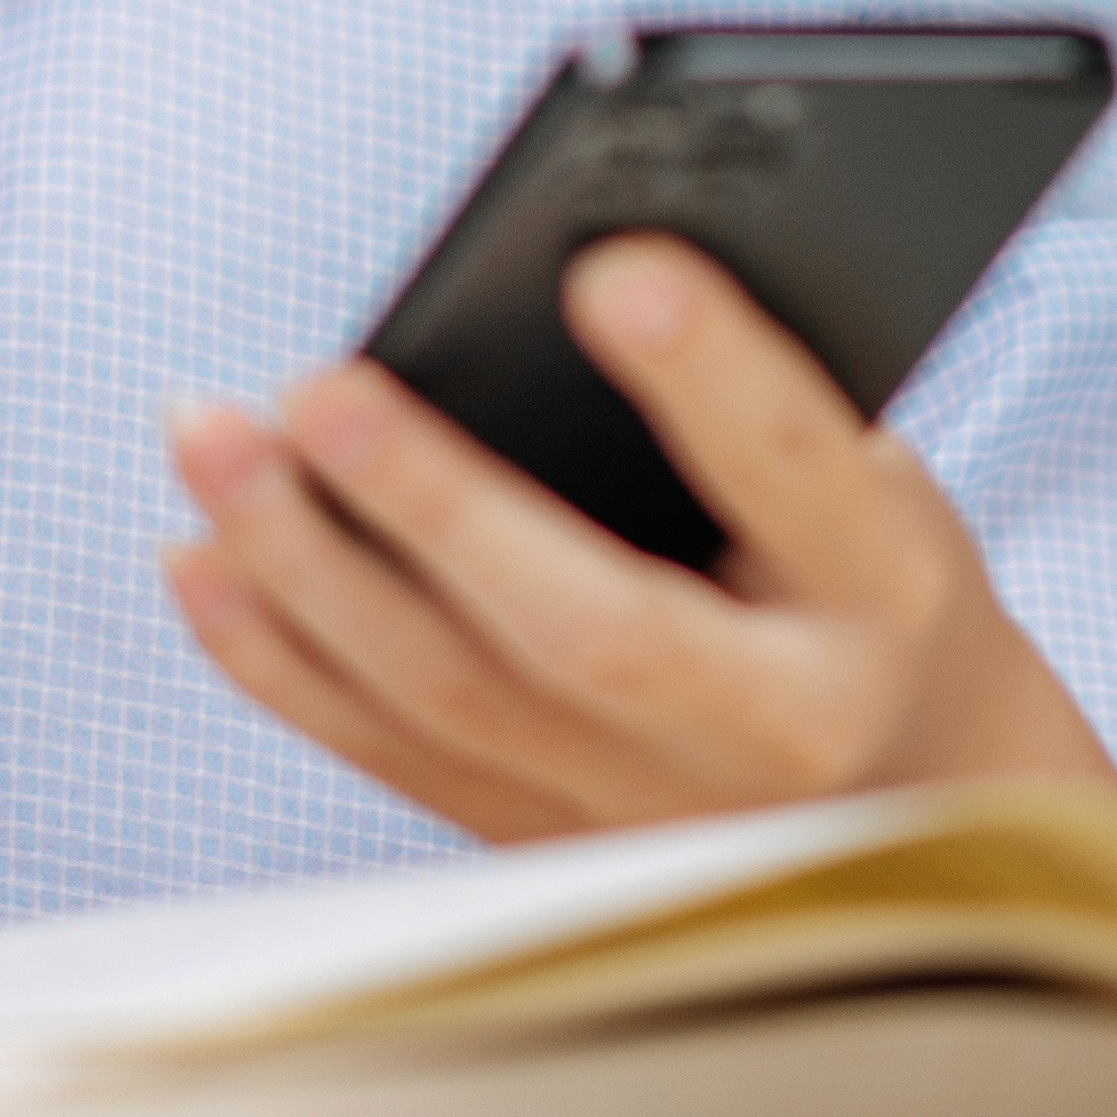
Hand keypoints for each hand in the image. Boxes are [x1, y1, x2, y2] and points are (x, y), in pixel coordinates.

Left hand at [160, 236, 1116, 845]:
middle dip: (433, 503)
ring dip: (303, 565)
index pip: (794, 478)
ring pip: (449, 698)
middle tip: (314, 382)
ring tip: (208, 434)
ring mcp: (647, 812)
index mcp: (885, 602)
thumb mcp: (873, 479)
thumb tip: (572, 276)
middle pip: (588, 627)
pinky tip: (198, 558)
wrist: (918, 796)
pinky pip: (386, 751)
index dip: (708, 377)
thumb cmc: (868, 583)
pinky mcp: (545, 845)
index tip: (611, 271)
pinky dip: (275, 657)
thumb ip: (750, 402)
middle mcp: (769, 733)